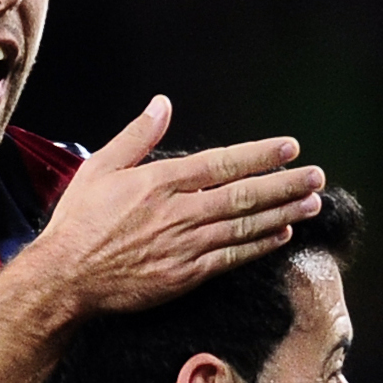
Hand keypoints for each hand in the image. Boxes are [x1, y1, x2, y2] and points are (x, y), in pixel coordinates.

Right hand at [33, 97, 324, 314]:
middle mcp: (179, 212)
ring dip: (282, 213)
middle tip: (315, 176)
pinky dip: (259, 246)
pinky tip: (280, 235)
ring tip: (311, 203)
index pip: (222, 163)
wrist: (66, 278)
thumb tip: (162, 104)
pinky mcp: (186, 275)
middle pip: (244, 195)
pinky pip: (232, 257)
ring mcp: (185, 246)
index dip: (259, 155)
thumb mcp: (99, 168)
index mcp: (161, 182)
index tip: (289, 148)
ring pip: (245, 227)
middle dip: (284, 184)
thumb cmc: (78, 223)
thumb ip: (136, 136)